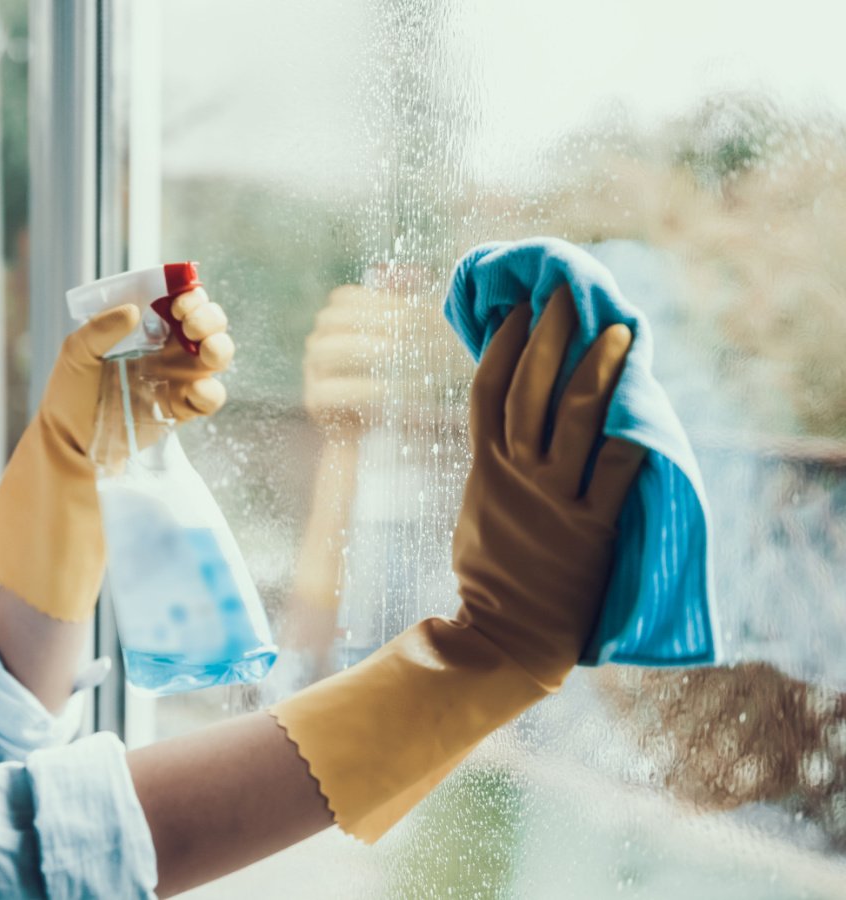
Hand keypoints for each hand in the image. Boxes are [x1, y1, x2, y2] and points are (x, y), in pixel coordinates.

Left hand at [0, 288, 234, 621]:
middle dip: (209, 318)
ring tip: (204, 350)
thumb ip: (99, 329)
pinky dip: (211, 392)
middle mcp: (167, 349)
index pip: (180, 301)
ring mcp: (177, 379)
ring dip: (219, 348)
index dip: (190, 295)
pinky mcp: (181, 410)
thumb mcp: (75, 354)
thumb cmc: (70, 393)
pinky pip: (210, 397)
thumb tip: (133, 311)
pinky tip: (195, 391)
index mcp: (145, 328)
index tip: (180, 300)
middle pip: (208, 324)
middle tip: (190, 323)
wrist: (70, 442)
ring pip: (217, 356)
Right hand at [268, 280, 645, 843]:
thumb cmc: (491, 574)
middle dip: (549, 336)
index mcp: (484, 467)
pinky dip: (628, 444)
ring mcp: (552, 500)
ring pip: (573, 420)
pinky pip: (613, 477)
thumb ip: (490, 466)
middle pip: (530, 389)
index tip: (519, 307)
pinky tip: (644, 415)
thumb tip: (499, 430)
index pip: (488, 390)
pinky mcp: (589, 530)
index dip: (502, 345)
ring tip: (618, 331)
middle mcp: (516, 475)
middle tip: (567, 293)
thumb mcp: (477, 508)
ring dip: (596, 371)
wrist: (506, 635)